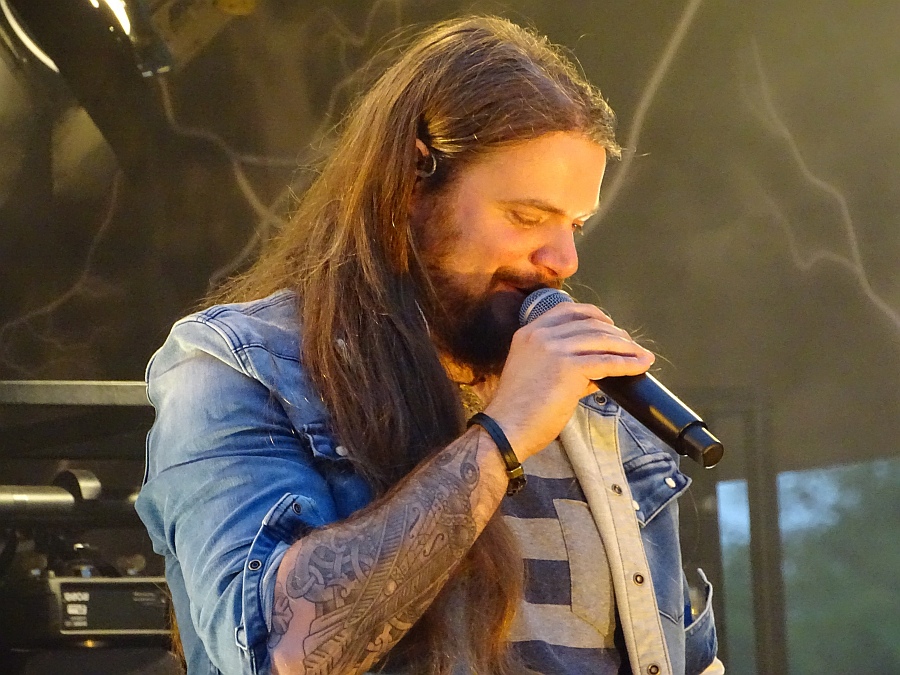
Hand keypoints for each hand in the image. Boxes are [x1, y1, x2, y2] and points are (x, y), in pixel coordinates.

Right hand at [483, 302, 653, 460]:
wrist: (506, 429)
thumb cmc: (518, 410)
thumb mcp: (535, 375)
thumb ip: (564, 366)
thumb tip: (595, 370)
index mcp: (528, 333)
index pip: (567, 310)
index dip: (594, 314)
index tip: (610, 324)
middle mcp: (540, 335)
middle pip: (589, 323)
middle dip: (616, 334)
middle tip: (631, 345)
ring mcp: (553, 348)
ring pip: (601, 340)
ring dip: (627, 347)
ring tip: (642, 355)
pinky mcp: (567, 367)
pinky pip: (606, 362)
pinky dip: (627, 363)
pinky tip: (639, 365)